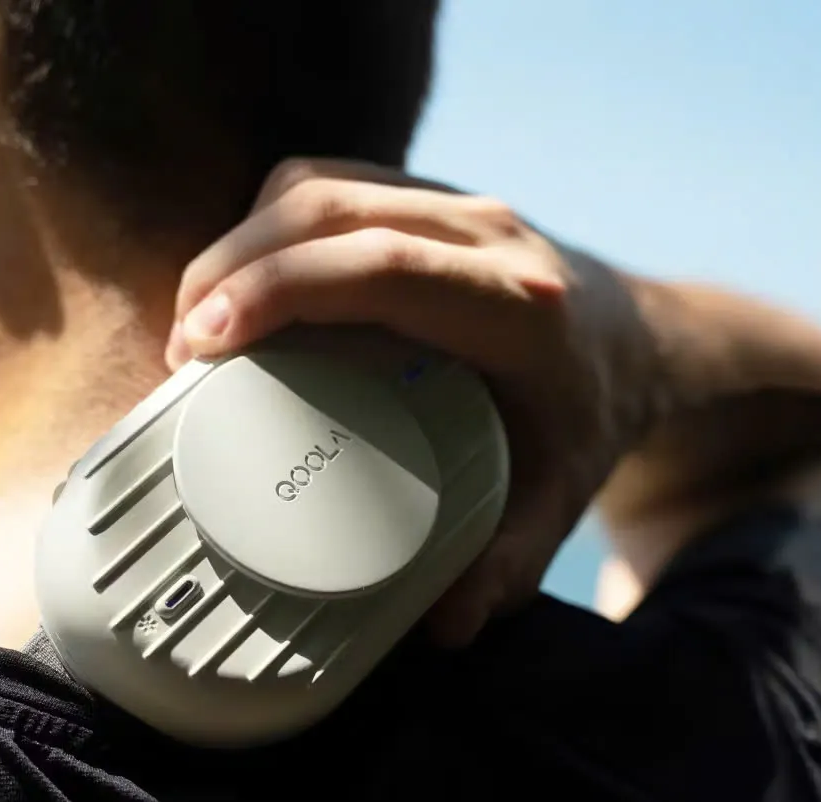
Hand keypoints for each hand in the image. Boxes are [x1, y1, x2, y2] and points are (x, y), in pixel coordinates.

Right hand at [166, 158, 661, 646]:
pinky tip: (246, 287)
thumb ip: (507, 563)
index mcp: (514, 307)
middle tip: (186, 353)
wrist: (634, 342)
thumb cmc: (587, 420)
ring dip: (241, 243)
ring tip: (203, 325)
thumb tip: (441, 625)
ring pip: (317, 187)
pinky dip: (267, 227)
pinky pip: (327, 185)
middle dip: (233, 268)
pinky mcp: (425, 195)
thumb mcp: (559, 498)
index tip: (206, 343)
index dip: (282, 290)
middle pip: (328, 213)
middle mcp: (485, 236)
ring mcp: (455, 203)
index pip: (382, 268)